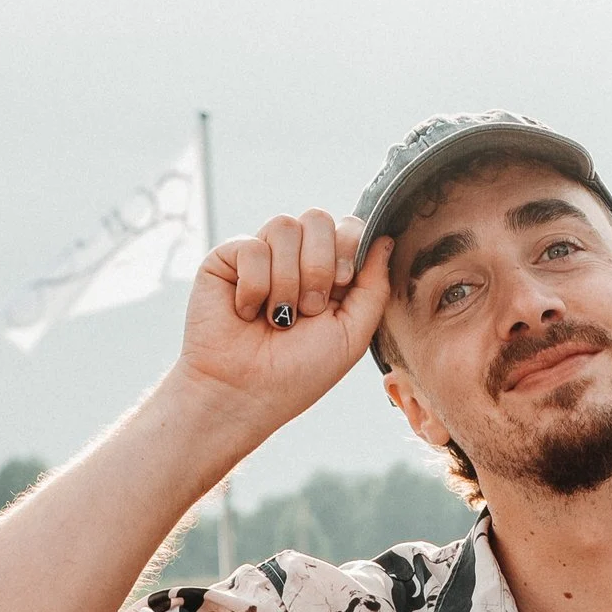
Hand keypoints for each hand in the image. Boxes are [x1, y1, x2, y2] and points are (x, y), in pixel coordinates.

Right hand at [171, 213, 393, 445]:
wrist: (244, 393)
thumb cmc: (298, 373)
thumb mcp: (351, 335)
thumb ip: (374, 288)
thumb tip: (384, 239)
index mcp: (330, 274)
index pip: (348, 228)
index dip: (349, 249)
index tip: (342, 284)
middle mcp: (296, 259)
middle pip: (319, 218)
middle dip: (320, 266)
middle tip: (309, 308)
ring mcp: (261, 255)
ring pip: (285, 226)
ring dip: (288, 281)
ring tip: (279, 317)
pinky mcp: (227, 257)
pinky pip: (251, 246)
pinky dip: (255, 287)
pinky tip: (247, 313)